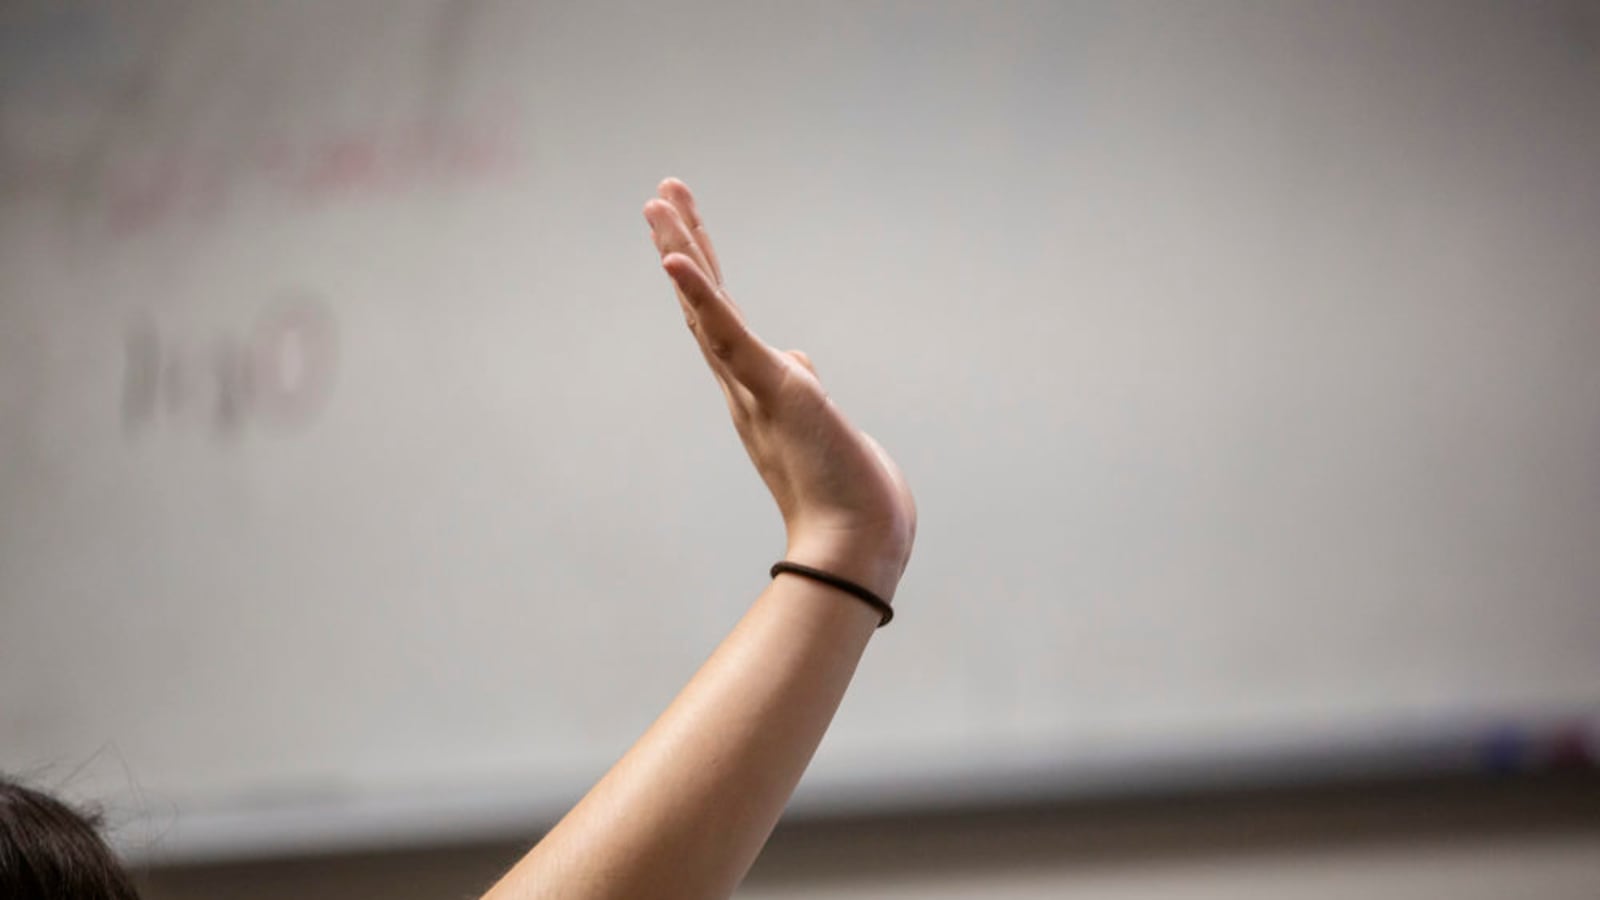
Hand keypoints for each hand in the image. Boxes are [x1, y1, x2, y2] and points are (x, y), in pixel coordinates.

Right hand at [643, 179, 915, 600]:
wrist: (856, 543)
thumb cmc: (845, 490)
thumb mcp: (822, 420)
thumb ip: (800, 384)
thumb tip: (798, 355)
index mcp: (754, 389)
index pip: (721, 317)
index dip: (701, 270)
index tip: (686, 224)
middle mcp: (742, 387)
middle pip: (703, 303)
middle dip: (683, 245)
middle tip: (660, 193)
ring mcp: (753, 388)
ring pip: (707, 311)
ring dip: (683, 255)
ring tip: (658, 206)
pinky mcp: (775, 391)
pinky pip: (730, 338)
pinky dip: (703, 298)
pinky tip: (678, 261)